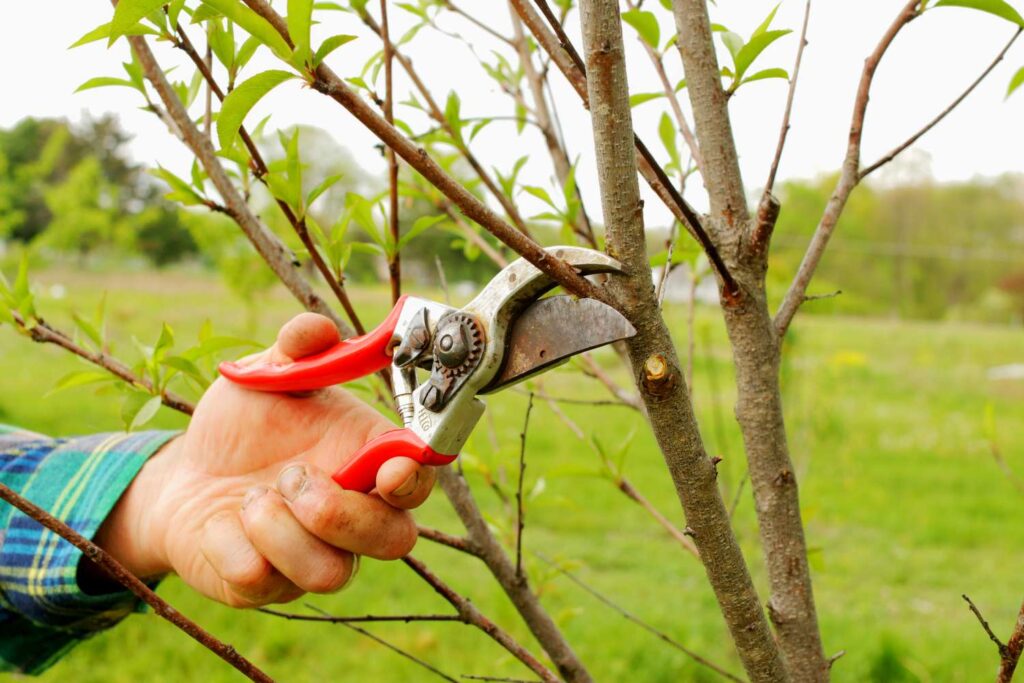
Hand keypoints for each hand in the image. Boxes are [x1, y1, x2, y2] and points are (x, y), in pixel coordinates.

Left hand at [92, 313, 435, 606]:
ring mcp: (314, 558)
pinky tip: (224, 519)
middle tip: (292, 478)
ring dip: (282, 530)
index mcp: (367, 460)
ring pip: (331, 573)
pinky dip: (235, 545)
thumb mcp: (266, 375)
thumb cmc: (246, 424)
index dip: (415, 479)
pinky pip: (264, 582)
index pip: (419, 479)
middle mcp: (354, 516)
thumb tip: (315, 330)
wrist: (186, 471)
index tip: (391, 469)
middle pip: (395, 540)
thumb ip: (296, 350)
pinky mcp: (266, 587)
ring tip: (252, 496)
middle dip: (343, 514)